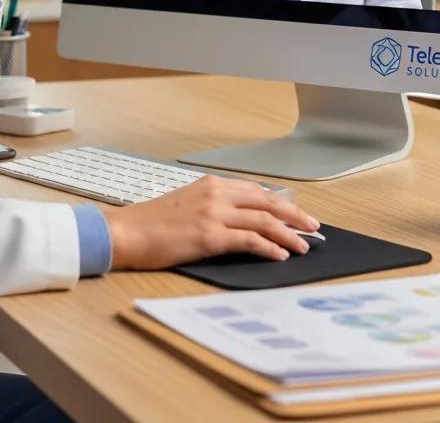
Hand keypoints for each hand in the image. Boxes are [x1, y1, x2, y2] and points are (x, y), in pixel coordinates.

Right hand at [101, 175, 319, 269]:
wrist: (127, 232)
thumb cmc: (151, 223)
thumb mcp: (186, 204)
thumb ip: (213, 206)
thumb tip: (239, 220)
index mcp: (210, 184)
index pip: (255, 190)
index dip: (280, 203)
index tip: (297, 214)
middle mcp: (215, 194)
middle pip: (266, 202)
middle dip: (293, 215)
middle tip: (313, 227)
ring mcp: (213, 214)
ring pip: (263, 220)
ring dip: (288, 234)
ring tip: (303, 245)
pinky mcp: (209, 236)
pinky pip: (249, 240)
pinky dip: (269, 247)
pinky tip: (280, 255)